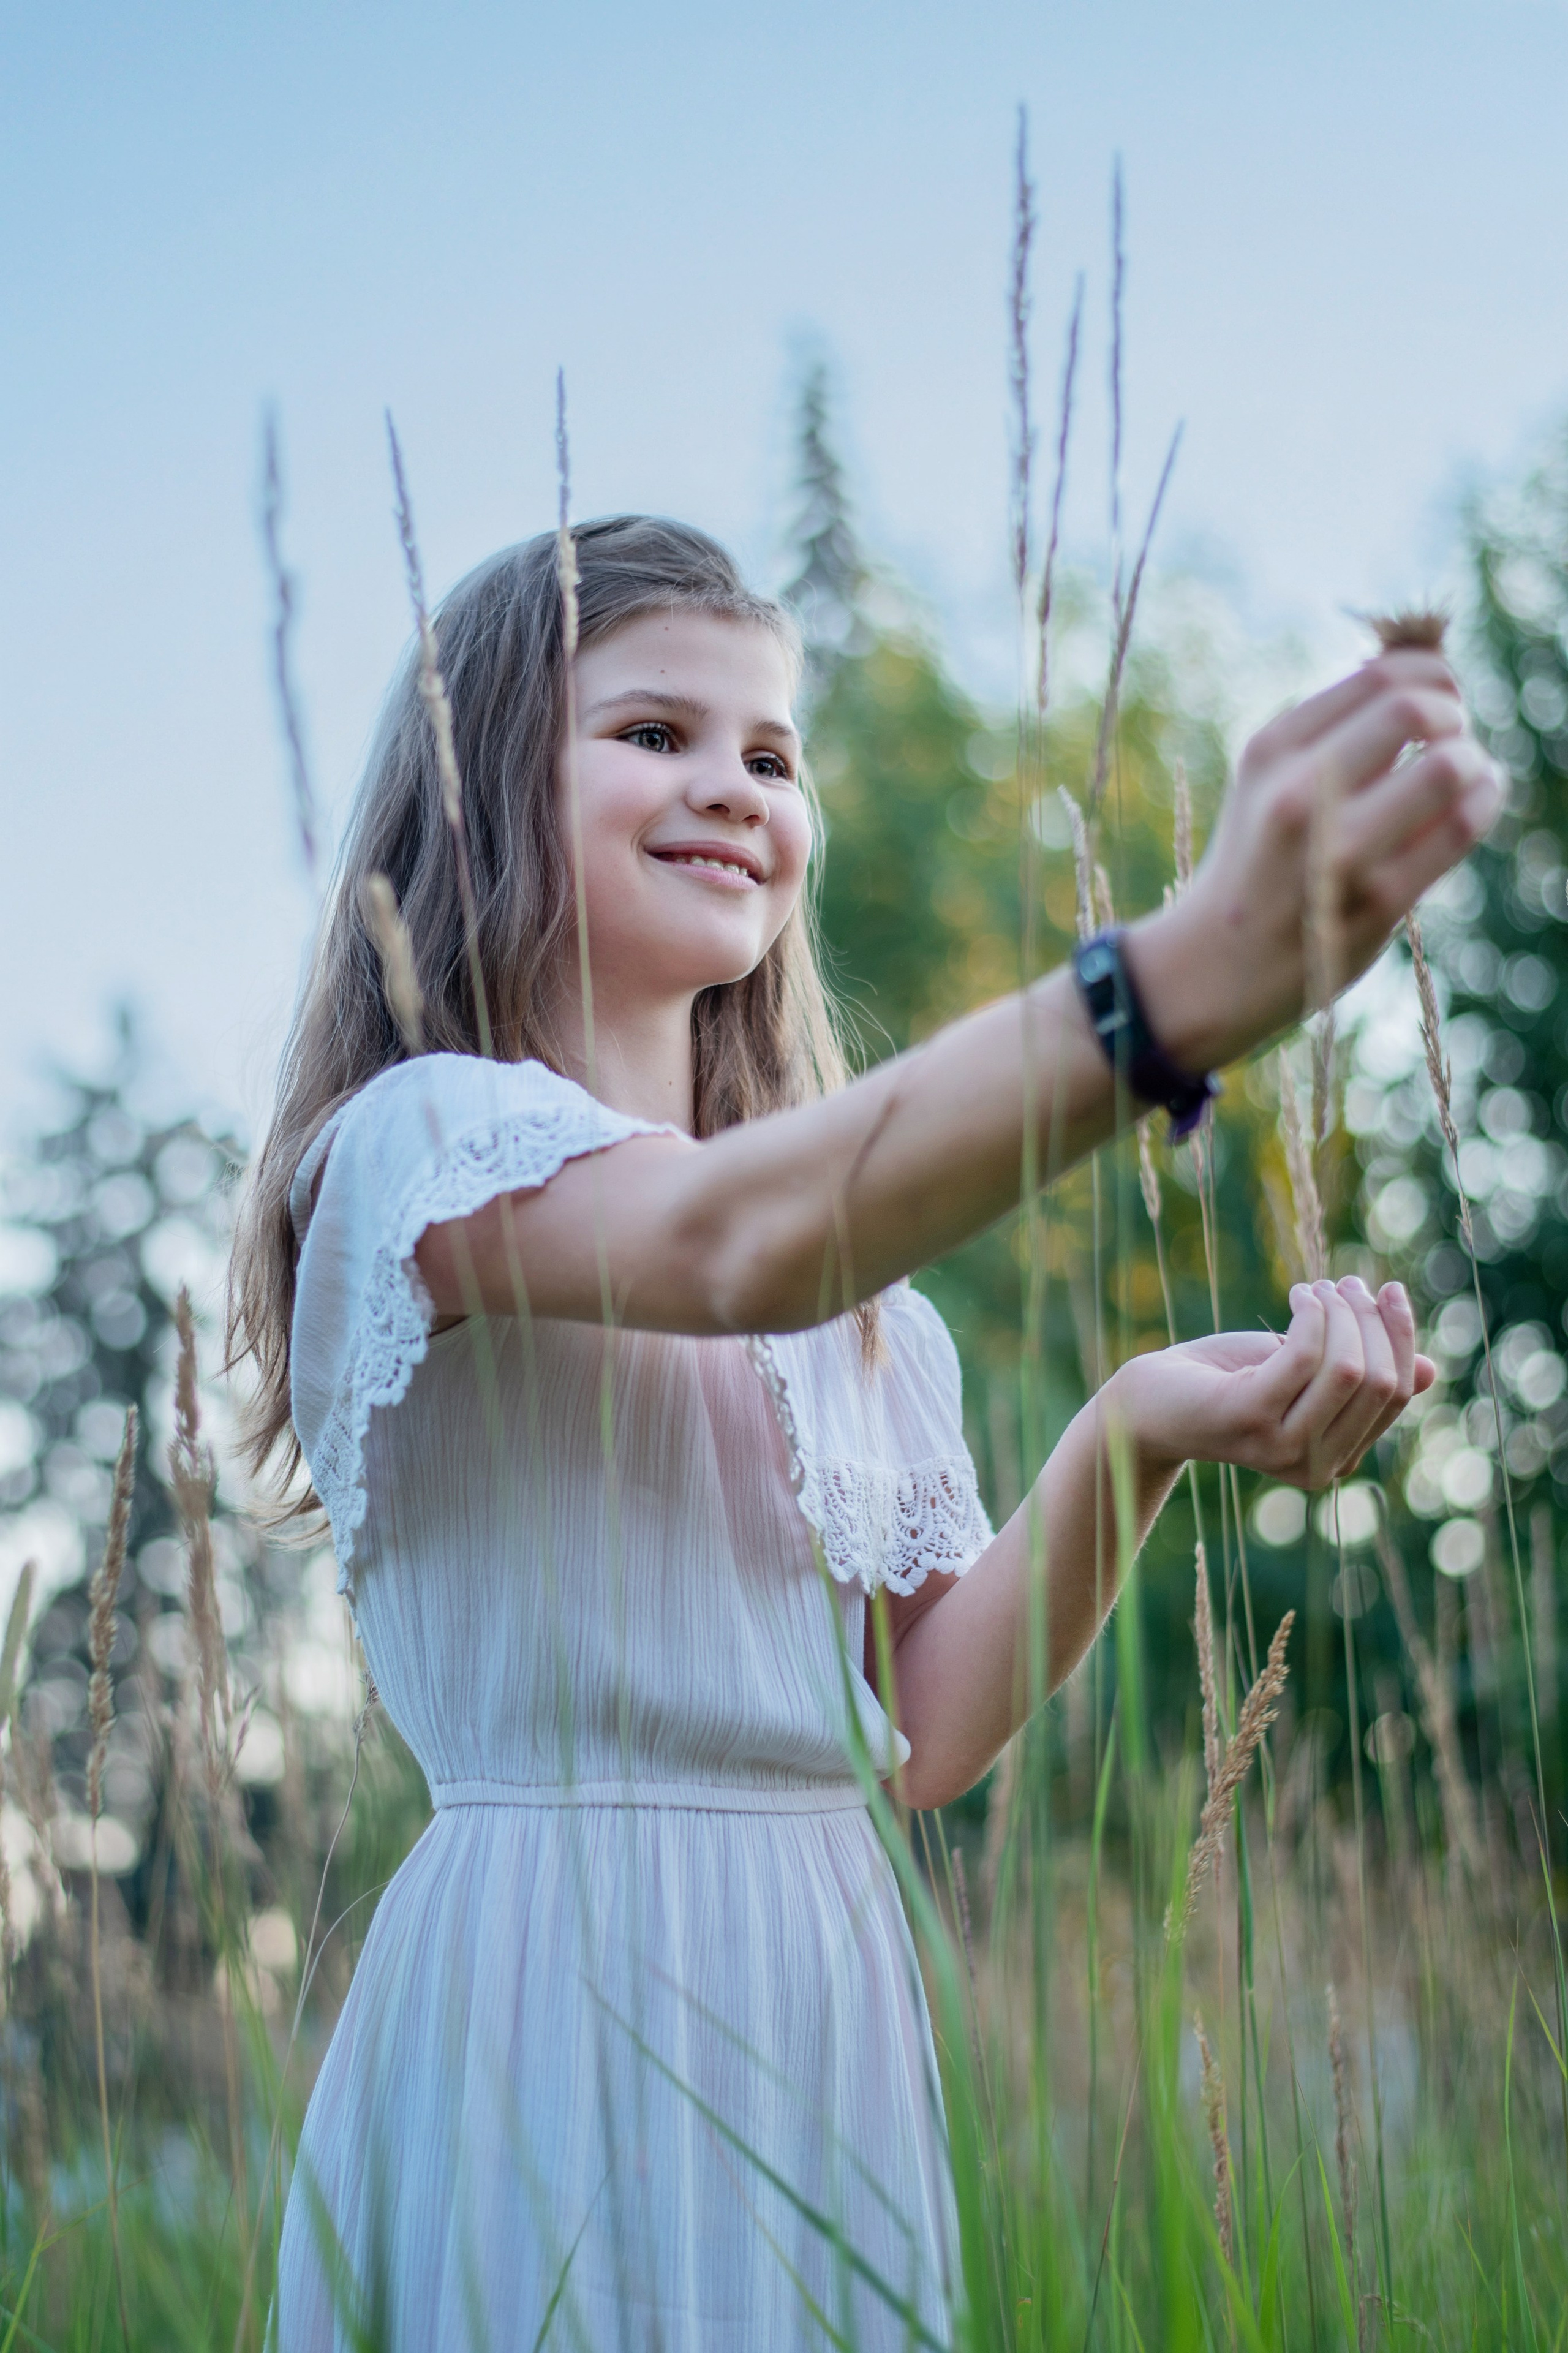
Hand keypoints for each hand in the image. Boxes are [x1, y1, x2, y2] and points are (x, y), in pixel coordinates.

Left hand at [1112, 1276, 1434, 1488]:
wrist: (1150, 1403)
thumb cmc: (1230, 1382)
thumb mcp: (1305, 1374)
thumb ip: (1360, 1376)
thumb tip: (1429, 1370)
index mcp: (1339, 1458)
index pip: (1398, 1395)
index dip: (1402, 1337)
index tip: (1387, 1292)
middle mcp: (1317, 1466)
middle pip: (1382, 1381)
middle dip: (1374, 1320)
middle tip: (1347, 1283)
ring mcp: (1282, 1447)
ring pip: (1350, 1368)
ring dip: (1342, 1312)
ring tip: (1319, 1287)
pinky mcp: (1249, 1418)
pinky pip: (1305, 1354)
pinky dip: (1311, 1313)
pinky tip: (1299, 1294)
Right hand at [1125, 649, 1502, 1073]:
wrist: (1212, 966)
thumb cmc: (1259, 866)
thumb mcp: (1268, 783)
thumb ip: (1335, 734)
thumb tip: (1430, 677)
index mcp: (1270, 750)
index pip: (1379, 674)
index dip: (1430, 674)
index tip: (1437, 696)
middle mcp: (1297, 791)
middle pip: (1414, 708)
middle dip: (1454, 713)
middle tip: (1453, 735)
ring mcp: (1338, 848)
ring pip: (1447, 766)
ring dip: (1473, 760)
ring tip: (1466, 772)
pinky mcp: (1376, 899)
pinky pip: (1459, 827)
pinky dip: (1485, 799)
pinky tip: (1478, 798)